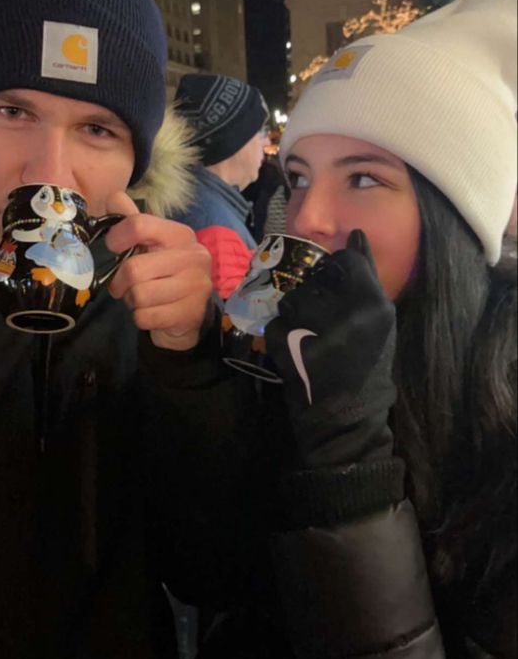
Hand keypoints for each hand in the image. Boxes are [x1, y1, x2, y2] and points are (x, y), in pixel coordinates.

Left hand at [105, 191, 212, 349]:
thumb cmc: (166, 273)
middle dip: (121, 282)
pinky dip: (141, 317)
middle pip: (133, 269)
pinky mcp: (191, 313)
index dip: (116, 238)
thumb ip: (132, 221)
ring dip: (132, 301)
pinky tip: (153, 312)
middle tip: (125, 285)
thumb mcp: (152, 244)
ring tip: (143, 298)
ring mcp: (195, 286)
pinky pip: (146, 317)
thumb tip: (113, 197)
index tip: (114, 248)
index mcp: (181, 234)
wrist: (192, 312)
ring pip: (139, 295)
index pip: (139, 225)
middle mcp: (193, 256)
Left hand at [265, 231, 396, 467]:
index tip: (334, 285)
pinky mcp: (288, 345)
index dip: (337, 269)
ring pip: (292, 297)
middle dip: (314, 293)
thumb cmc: (368, 372)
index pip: (347, 260)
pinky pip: (276, 322)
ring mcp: (314, 328)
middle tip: (320, 318)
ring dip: (295, 313)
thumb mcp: (381, 326)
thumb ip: (369, 280)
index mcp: (374, 305)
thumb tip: (356, 236)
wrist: (345, 422)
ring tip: (307, 336)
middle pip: (316, 277)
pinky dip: (281, 335)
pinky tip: (296, 351)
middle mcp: (345, 313)